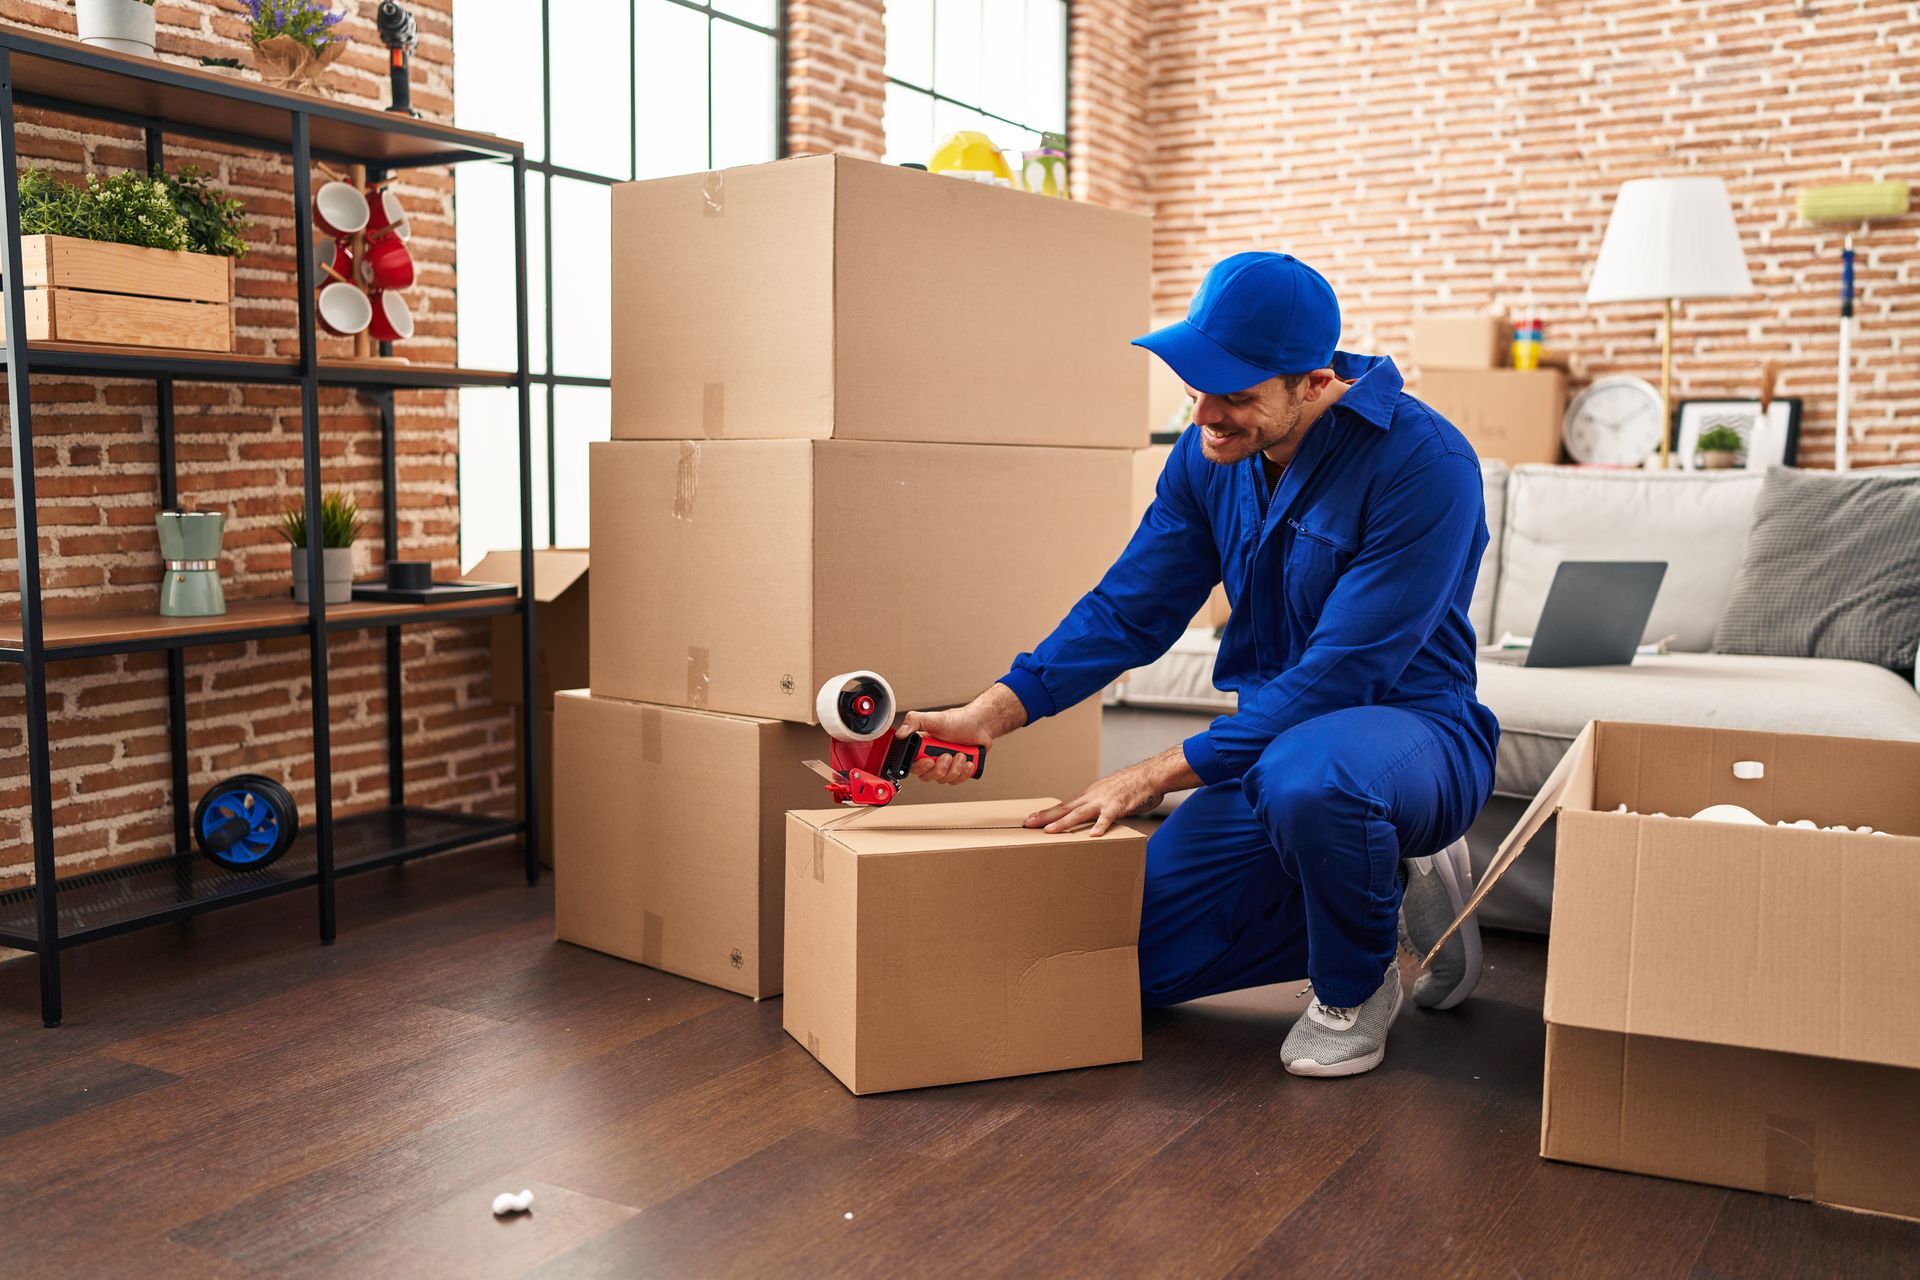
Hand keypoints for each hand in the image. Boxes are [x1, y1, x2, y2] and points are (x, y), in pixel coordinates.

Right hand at [897, 683, 1027, 785]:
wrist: (980, 724)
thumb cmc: (958, 720)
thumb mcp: (933, 718)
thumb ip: (914, 721)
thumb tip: (900, 733)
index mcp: (923, 748)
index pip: (913, 767)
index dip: (920, 767)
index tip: (929, 760)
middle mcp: (933, 758)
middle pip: (928, 777)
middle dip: (941, 768)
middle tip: (948, 755)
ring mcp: (946, 766)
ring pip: (945, 780)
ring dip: (955, 768)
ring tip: (961, 754)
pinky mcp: (959, 771)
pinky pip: (958, 781)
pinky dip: (964, 772)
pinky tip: (968, 761)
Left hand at [1024, 761, 1165, 836]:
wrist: (1150, 775)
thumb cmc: (1131, 787)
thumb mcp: (1108, 795)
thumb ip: (1097, 807)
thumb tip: (1088, 819)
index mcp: (1088, 795)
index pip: (1063, 806)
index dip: (1046, 813)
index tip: (1031, 819)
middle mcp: (1092, 796)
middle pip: (1065, 808)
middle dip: (1045, 817)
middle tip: (1027, 824)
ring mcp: (1105, 801)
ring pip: (1080, 813)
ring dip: (1064, 823)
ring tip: (1049, 831)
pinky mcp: (1119, 806)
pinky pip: (1108, 818)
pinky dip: (1100, 826)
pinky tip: (1093, 835)